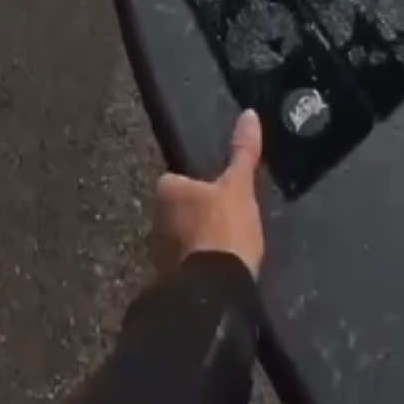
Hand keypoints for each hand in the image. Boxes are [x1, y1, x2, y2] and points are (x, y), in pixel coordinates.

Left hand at [151, 110, 264, 279]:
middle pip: (175, 210)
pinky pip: (184, 264)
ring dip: (194, 241)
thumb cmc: (224, 227)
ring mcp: (158, 253)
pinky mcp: (169, 280)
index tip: (216, 193)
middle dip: (193, 214)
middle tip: (223, 218)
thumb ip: (243, 152)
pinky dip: (196, 264)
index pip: (175, 180)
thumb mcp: (239, 187)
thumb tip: (249, 113)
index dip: (195, 185)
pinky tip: (217, 267)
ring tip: (224, 245)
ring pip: (178, 238)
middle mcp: (154, 219)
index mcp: (166, 191)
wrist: (215, 289)